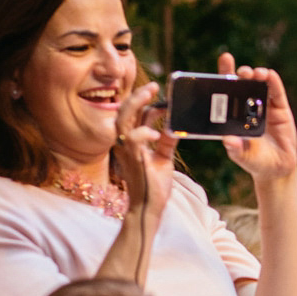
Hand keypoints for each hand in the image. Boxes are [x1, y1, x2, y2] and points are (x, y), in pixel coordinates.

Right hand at [112, 82, 177, 218]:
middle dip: (138, 96)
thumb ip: (167, 142)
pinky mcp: (132, 160)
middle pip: (124, 112)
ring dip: (136, 104)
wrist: (149, 208)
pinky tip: (157, 133)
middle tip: (154, 87)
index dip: (147, 103)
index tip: (161, 96)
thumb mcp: (163, 159)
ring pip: (122, 119)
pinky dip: (144, 132)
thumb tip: (174, 125)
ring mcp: (126, 151)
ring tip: (152, 96)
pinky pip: (132, 139)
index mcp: (132, 142)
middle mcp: (125, 144)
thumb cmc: (154, 187)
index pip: (135, 116)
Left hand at [217, 53, 296, 182]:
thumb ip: (235, 149)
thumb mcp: (243, 156)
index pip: (227, 90)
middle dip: (242, 74)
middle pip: (244, 84)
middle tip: (243, 73)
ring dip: (258, 76)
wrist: (276, 169)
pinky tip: (270, 75)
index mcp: (234, 114)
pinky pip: (277, 93)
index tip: (225, 59)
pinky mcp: (280, 109)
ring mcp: (265, 106)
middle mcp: (248, 106)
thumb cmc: (255, 161)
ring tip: (257, 74)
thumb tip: (227, 140)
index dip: (225, 73)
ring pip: (260, 85)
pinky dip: (274, 82)